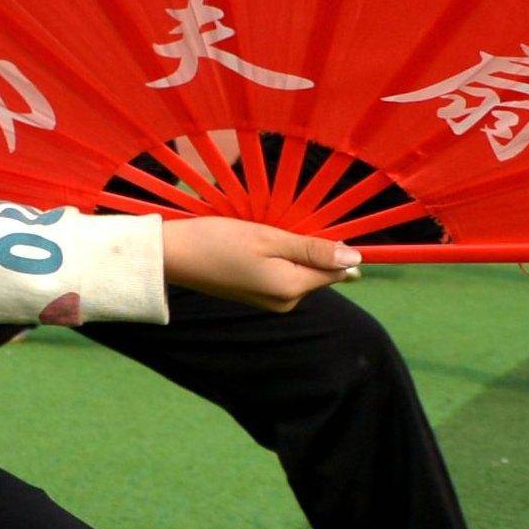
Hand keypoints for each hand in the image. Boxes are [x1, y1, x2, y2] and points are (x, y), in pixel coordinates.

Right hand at [160, 215, 358, 313]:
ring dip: (291, 251)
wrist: (172, 256)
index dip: (333, 246)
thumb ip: (313, 249)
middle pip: (318, 272)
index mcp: (291, 289)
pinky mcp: (256, 296)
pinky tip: (255, 244)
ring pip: (299, 272)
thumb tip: (356, 260)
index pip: (336, 271)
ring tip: (263, 234)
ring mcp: (269, 301)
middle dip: (308, 248)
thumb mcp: (269, 238)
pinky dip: (276, 258)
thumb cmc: (218, 242)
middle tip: (279, 226)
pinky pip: (281, 275)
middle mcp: (285, 302)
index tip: (312, 226)